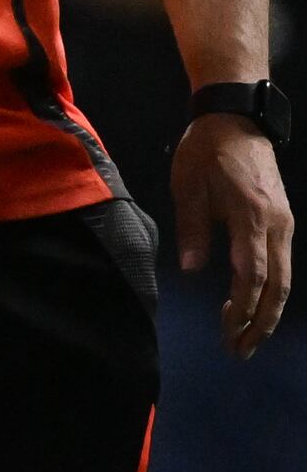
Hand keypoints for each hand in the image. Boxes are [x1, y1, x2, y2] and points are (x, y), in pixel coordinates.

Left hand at [177, 110, 292, 353]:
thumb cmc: (206, 151)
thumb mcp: (188, 186)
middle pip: (277, 285)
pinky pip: (280, 265)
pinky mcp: (280, 221)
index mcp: (251, 216)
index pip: (252, 274)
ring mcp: (283, 223)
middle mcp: (275, 224)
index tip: (229, 331)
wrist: (236, 120)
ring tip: (246, 339)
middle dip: (260, 322)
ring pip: (283, 279)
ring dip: (266, 312)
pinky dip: (269, 292)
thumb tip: (191, 269)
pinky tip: (253, 308)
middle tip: (238, 351)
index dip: (243, 307)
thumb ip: (192, 228)